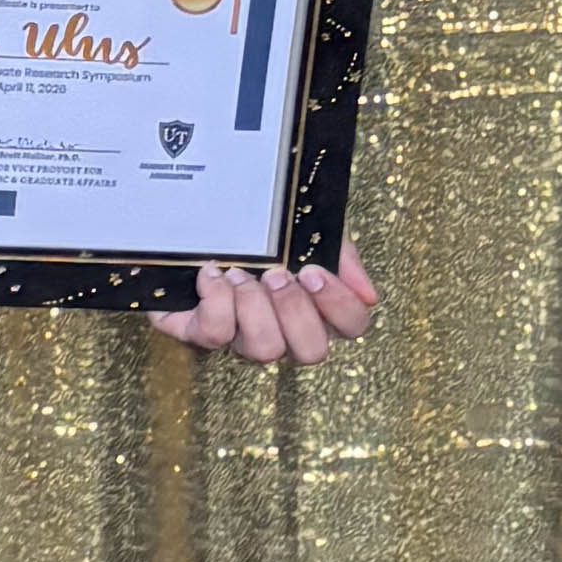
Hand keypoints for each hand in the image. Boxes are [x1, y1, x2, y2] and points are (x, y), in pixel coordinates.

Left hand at [148, 238, 378, 366]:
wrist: (191, 208)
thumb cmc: (256, 226)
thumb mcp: (307, 229)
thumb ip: (342, 254)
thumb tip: (369, 296)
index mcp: (315, 306)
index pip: (352, 327)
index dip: (339, 305)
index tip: (313, 271)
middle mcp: (283, 331)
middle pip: (310, 352)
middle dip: (296, 311)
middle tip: (276, 275)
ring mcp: (241, 337)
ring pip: (264, 350)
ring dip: (254, 308)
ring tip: (240, 273)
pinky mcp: (197, 333)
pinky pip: (214, 337)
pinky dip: (215, 302)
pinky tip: (211, 274)